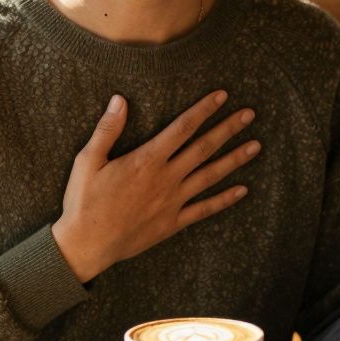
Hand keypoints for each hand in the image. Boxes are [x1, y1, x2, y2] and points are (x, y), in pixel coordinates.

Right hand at [52, 91, 259, 281]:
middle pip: (204, 148)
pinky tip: (243, 190)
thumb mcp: (87, 161)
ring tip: (255, 146)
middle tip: (249, 114)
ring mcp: (173, 201)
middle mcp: (166, 178)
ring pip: (211, 176)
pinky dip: (225, 200)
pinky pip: (205, 209)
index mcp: (146, 160)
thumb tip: (119, 99)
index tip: (221, 96)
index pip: (182, 127)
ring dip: (234, 160)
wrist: (87, 245)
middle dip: (228, 129)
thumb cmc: (84, 201)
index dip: (203, 109)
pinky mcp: (173, 222)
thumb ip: (107, 129)